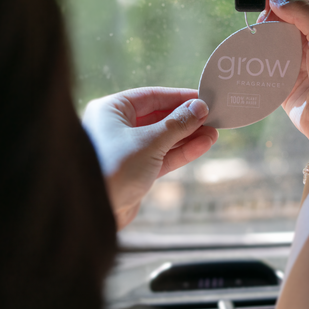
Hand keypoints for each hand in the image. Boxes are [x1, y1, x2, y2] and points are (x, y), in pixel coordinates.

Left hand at [82, 88, 217, 228]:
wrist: (94, 211)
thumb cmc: (113, 168)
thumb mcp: (149, 142)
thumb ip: (177, 124)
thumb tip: (200, 107)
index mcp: (111, 110)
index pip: (151, 96)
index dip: (179, 97)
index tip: (204, 98)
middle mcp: (116, 127)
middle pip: (158, 117)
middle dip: (187, 119)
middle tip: (213, 117)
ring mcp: (126, 150)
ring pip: (163, 138)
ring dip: (188, 136)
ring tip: (214, 133)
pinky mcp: (135, 170)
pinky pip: (162, 156)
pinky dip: (181, 151)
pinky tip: (203, 145)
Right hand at [265, 0, 308, 149]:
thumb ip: (303, 14)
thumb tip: (277, 0)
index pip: (305, 10)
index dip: (285, 5)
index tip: (265, 4)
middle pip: (288, 27)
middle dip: (272, 24)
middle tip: (259, 26)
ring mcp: (304, 67)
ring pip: (277, 47)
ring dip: (265, 43)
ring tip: (253, 41)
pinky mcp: (289, 85)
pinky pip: (271, 69)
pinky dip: (261, 64)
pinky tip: (251, 58)